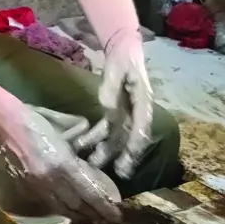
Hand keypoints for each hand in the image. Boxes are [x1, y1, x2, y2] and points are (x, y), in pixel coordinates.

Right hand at [0, 105, 120, 221]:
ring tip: (94, 219)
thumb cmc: (39, 124)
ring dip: (80, 216)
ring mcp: (39, 185)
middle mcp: (51, 179)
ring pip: (64, 208)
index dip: (104, 206)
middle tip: (109, 220)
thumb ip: (77, 160)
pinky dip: (65, 210)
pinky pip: (51, 204)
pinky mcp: (30, 186)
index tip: (117, 215)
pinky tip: (73, 211)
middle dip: (95, 215)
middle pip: (77, 206)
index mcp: (62, 165)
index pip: (89, 193)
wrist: (8, 125)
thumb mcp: (64, 139)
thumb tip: (92, 175)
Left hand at [76, 28, 153, 180]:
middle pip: (131, 136)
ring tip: (92, 166)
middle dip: (124, 156)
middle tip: (119, 173)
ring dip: (105, 150)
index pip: (142, 125)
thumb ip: (111, 86)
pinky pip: (105, 129)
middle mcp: (137, 111)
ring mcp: (126, 114)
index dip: (136, 143)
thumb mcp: (117, 67)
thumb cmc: (124, 58)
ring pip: (117, 136)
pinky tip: (81, 146)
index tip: (129, 158)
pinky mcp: (115, 113)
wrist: (123, 50)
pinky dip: (94, 138)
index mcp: (143, 100)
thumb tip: (106, 107)